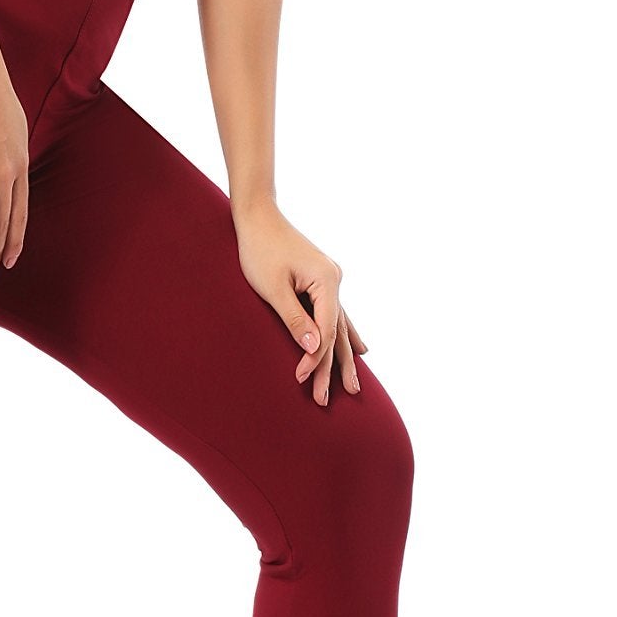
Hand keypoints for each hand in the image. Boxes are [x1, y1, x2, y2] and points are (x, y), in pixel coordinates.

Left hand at [233, 199, 366, 402]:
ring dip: (343, 357)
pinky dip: (345, 334)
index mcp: (326, 281)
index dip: (315, 358)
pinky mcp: (321, 281)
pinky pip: (337, 315)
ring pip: (340, 326)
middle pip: (337, 332)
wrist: (257, 216)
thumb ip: (294, 318)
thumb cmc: (259, 250)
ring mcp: (330, 280)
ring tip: (354, 385)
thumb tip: (313, 348)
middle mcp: (334, 280)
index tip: (300, 380)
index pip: (326, 330)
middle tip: (331, 400)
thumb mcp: (272, 288)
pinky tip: (360, 349)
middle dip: (333, 368)